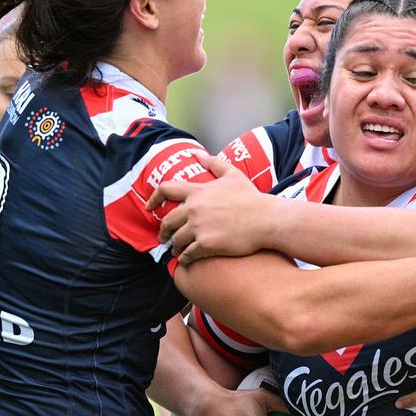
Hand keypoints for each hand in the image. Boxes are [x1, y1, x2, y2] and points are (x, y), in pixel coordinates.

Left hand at [147, 152, 274, 264]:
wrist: (266, 220)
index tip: (149, 207)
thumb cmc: (252, 198)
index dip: (153, 198)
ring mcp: (199, 227)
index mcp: (198, 191)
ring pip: (176, 240)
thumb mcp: (233, 175)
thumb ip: (213, 163)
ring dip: (174, 247)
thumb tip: (197, 154)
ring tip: (177, 251)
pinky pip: (187, 254)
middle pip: (167, 221)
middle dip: (163, 231)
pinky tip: (187, 260)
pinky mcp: (206, 245)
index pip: (166, 189)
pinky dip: (184, 259)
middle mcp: (194, 209)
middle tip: (164, 237)